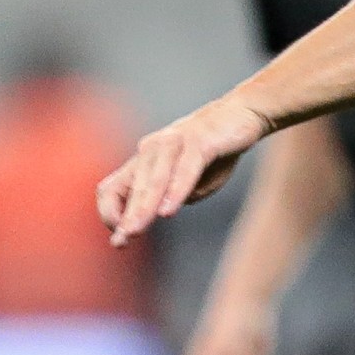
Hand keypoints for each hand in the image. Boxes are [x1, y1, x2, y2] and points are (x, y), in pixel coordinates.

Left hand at [96, 99, 270, 246]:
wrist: (243, 113)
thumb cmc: (215, 150)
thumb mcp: (192, 180)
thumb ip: (175, 195)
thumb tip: (164, 209)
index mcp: (146, 161)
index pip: (113, 188)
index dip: (111, 213)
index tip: (120, 238)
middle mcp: (152, 150)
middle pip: (132, 188)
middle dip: (126, 216)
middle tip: (122, 240)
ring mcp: (174, 143)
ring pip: (153, 180)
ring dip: (143, 207)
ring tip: (135, 230)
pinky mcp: (199, 141)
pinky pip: (184, 170)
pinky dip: (175, 191)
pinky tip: (169, 211)